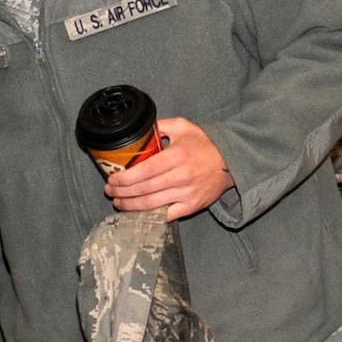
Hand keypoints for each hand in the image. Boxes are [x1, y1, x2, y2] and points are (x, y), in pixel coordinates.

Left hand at [105, 117, 235, 219]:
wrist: (231, 162)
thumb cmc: (205, 144)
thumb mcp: (183, 126)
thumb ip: (159, 125)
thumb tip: (137, 129)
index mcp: (176, 156)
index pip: (143, 171)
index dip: (123, 178)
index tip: (112, 179)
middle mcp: (181, 177)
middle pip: (143, 189)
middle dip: (122, 192)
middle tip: (110, 191)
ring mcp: (187, 194)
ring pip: (152, 204)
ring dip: (130, 205)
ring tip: (119, 202)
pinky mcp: (193, 206)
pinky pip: (167, 215)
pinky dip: (150, 215)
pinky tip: (138, 212)